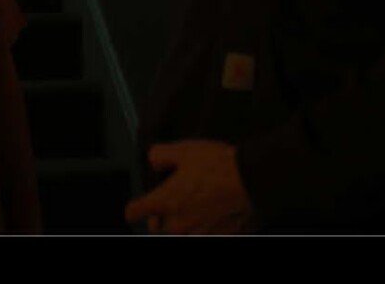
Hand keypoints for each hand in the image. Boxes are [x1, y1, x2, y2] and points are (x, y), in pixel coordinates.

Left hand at [123, 140, 256, 234]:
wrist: (251, 179)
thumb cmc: (220, 167)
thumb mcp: (184, 150)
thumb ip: (159, 155)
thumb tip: (154, 159)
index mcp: (164, 202)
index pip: (133, 212)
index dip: (135, 206)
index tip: (138, 204)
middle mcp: (177, 223)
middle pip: (156, 227)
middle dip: (162, 215)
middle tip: (176, 198)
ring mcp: (197, 233)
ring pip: (180, 231)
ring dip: (184, 221)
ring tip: (199, 202)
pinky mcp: (217, 236)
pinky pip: (203, 232)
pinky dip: (205, 224)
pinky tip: (214, 209)